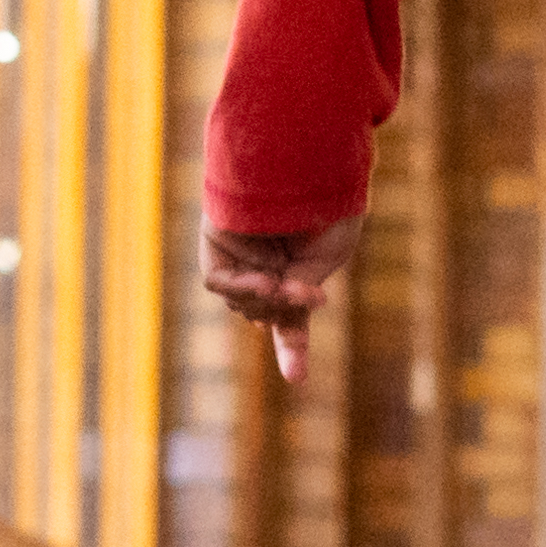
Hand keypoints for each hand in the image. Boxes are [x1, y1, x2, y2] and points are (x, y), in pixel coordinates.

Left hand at [200, 221, 352, 382]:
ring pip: (240, 302)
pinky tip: (268, 283)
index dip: (291, 346)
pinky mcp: (216, 238)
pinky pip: (217, 281)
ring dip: (266, 303)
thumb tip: (269, 313)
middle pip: (262, 312)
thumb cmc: (329, 210)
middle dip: (283, 312)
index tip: (296, 377)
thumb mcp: (326, 258)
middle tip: (309, 297)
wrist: (314, 169)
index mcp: (293, 268)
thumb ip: (297, 291)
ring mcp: (237, 252)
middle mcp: (262, 262)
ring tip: (284, 285)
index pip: (286, 317)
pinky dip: (241, 290)